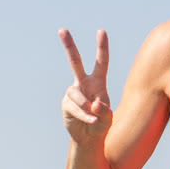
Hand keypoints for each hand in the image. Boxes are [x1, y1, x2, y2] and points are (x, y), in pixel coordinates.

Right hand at [60, 28, 111, 142]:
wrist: (88, 138)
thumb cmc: (101, 124)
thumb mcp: (107, 117)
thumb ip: (104, 110)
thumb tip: (94, 104)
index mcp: (98, 82)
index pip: (101, 63)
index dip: (102, 47)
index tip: (101, 31)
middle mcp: (84, 84)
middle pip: (75, 62)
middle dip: (69, 46)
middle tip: (62, 30)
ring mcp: (73, 93)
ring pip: (76, 94)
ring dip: (86, 107)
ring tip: (93, 117)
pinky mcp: (66, 104)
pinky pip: (74, 107)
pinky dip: (83, 115)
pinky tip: (90, 121)